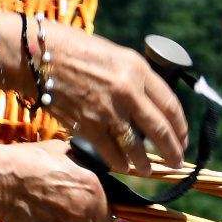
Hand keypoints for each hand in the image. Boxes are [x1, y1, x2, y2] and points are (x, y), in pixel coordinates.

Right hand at [0, 140, 112, 221]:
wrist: (0, 179)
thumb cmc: (27, 161)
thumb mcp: (59, 150)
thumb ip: (78, 160)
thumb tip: (85, 161)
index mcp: (92, 189)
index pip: (108, 212)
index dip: (99, 214)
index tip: (91, 214)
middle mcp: (85, 211)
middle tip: (73, 221)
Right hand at [45, 28, 186, 174]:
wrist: (38, 54)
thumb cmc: (76, 51)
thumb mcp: (116, 57)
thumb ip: (136, 80)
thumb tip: (151, 105)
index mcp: (138, 70)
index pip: (171, 105)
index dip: (180, 127)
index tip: (183, 138)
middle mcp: (127, 90)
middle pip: (160, 129)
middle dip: (172, 150)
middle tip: (177, 161)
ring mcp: (107, 109)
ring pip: (135, 146)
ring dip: (144, 162)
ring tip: (147, 169)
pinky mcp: (87, 124)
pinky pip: (110, 151)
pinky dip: (118, 162)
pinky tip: (123, 166)